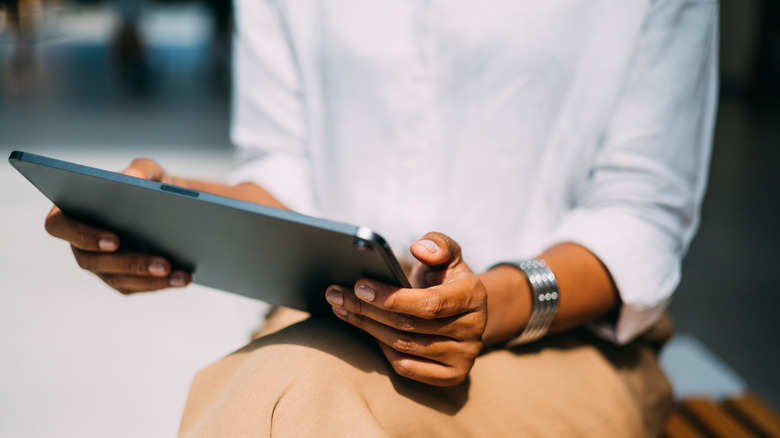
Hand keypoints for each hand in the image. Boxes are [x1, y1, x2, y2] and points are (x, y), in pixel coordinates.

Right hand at [44, 159, 190, 293]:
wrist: (168, 205)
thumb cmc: (148, 184)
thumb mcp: (147, 170)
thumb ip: (139, 170)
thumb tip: (136, 180)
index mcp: (72, 212)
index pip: (60, 226)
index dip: (83, 235)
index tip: (115, 240)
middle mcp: (79, 243)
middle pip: (93, 261)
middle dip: (131, 263)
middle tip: (163, 264)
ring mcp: (99, 265)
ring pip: (118, 279)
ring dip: (151, 279)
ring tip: (181, 275)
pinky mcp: (121, 280)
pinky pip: (137, 287)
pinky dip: (161, 284)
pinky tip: (183, 278)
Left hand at [325, 232, 486, 385]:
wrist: (463, 312)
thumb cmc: (447, 278)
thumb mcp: (447, 254)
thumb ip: (438, 244)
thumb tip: (419, 249)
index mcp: (474, 295)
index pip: (430, 303)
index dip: (392, 297)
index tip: (359, 285)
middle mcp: (474, 329)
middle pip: (410, 325)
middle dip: (367, 309)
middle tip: (335, 294)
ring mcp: (464, 357)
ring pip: (404, 346)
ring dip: (367, 327)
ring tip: (341, 307)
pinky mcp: (452, 376)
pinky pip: (406, 367)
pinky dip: (383, 349)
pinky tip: (367, 329)